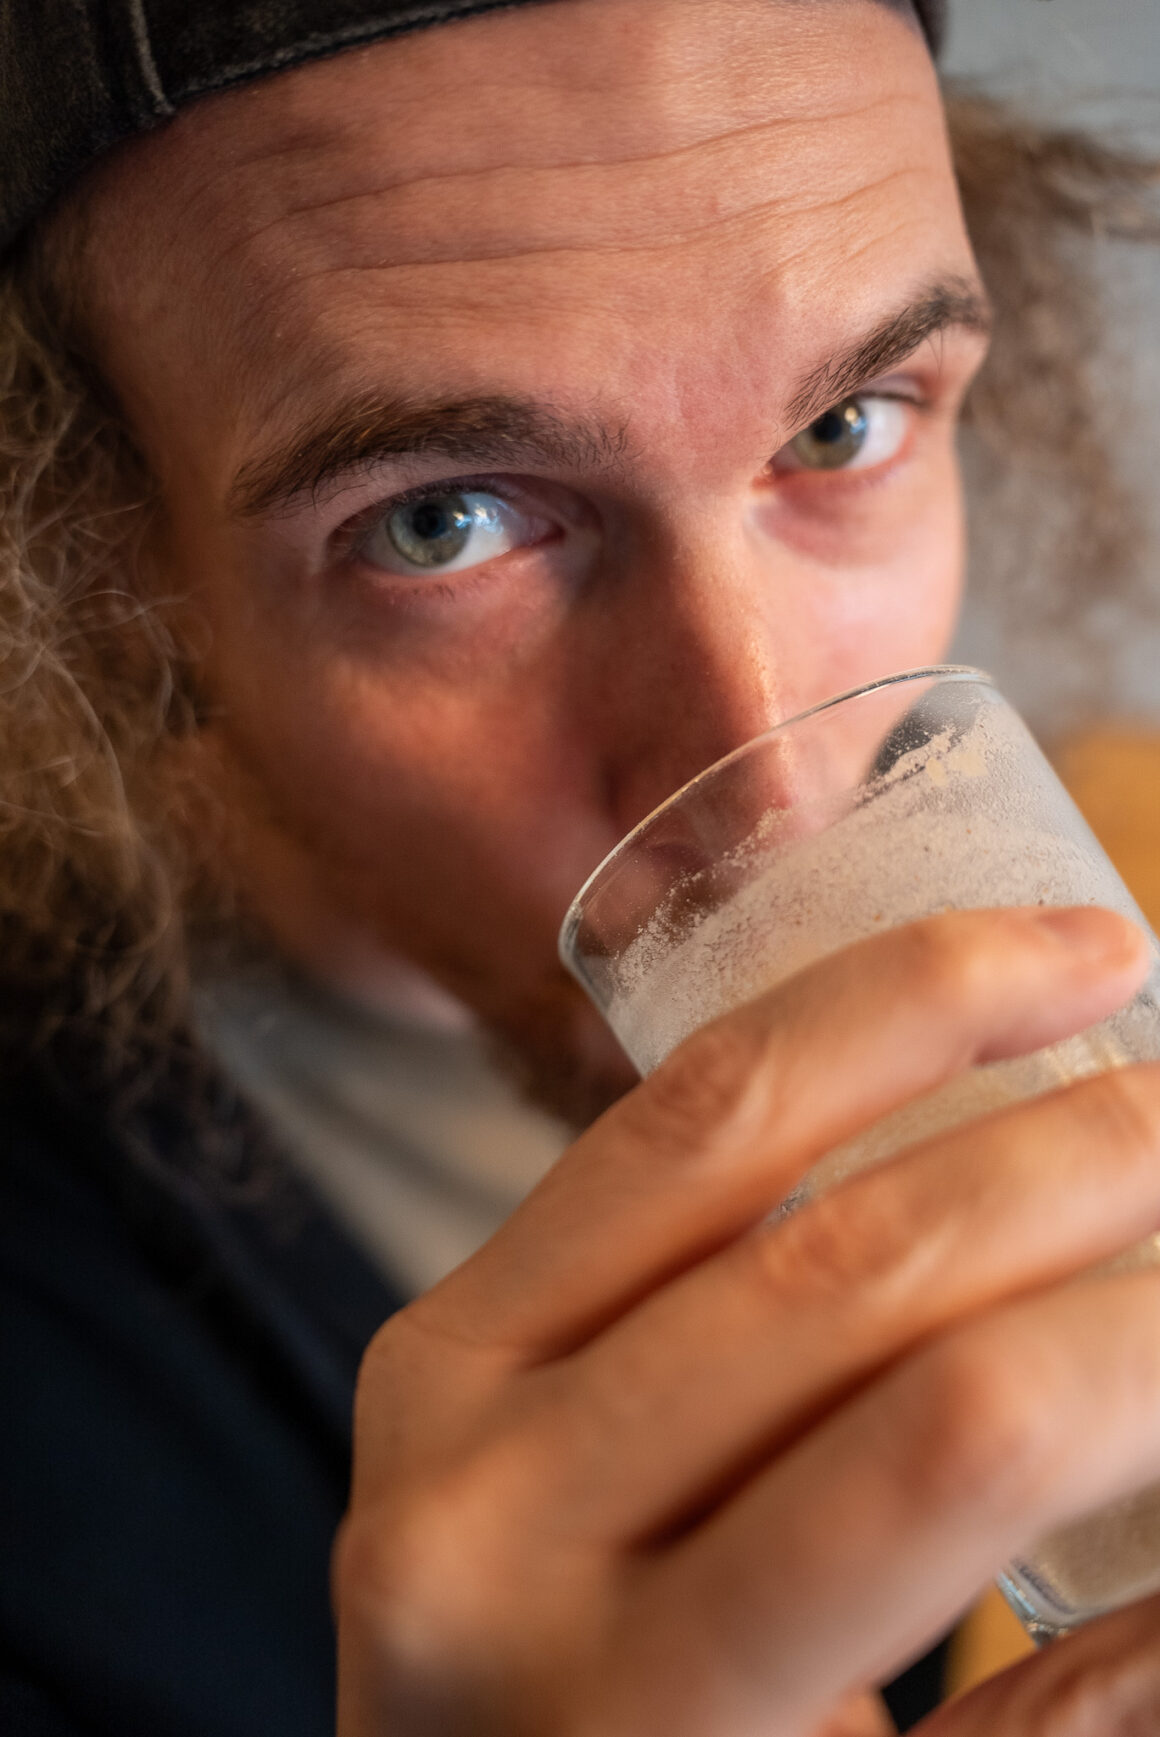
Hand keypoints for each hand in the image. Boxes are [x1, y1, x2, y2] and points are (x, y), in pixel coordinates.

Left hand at [334, 906, 1159, 1735]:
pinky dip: (790, 1039)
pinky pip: (633, 1133)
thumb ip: (1055, 1721)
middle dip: (1063, 1157)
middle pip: (837, 1271)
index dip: (1130, 1338)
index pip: (941, 1446)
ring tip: (1084, 953)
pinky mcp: (431, 1327)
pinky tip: (909, 994)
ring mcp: (438, 1404)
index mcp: (644, 1713)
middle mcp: (502, 1534)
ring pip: (710, 1129)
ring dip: (919, 1009)